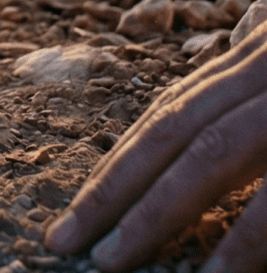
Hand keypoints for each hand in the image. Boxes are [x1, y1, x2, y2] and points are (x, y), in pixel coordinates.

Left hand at [44, 20, 266, 272]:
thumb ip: (255, 72)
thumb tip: (230, 64)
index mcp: (255, 59)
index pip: (171, 111)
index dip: (121, 160)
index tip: (78, 208)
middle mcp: (262, 68)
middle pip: (171, 128)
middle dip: (112, 189)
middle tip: (64, 243)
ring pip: (211, 152)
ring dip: (156, 213)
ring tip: (111, 264)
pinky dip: (245, 239)